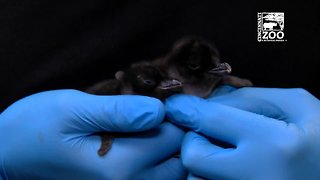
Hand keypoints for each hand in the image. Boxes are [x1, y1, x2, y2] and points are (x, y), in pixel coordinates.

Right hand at [0, 90, 185, 178]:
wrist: (11, 155)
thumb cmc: (36, 129)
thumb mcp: (73, 110)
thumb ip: (119, 112)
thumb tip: (160, 110)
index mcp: (118, 167)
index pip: (173, 138)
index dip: (174, 115)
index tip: (164, 99)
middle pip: (178, 160)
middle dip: (175, 133)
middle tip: (157, 113)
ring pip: (171, 173)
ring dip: (168, 148)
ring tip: (150, 126)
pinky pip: (154, 178)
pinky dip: (157, 160)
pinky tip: (141, 141)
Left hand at [165, 87, 319, 179]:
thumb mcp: (298, 107)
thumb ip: (251, 99)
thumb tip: (208, 101)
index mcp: (276, 145)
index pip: (210, 120)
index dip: (187, 108)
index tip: (176, 105)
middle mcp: (258, 178)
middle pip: (194, 157)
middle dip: (195, 139)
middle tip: (210, 133)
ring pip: (196, 179)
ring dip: (203, 162)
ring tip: (228, 154)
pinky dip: (211, 176)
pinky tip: (231, 168)